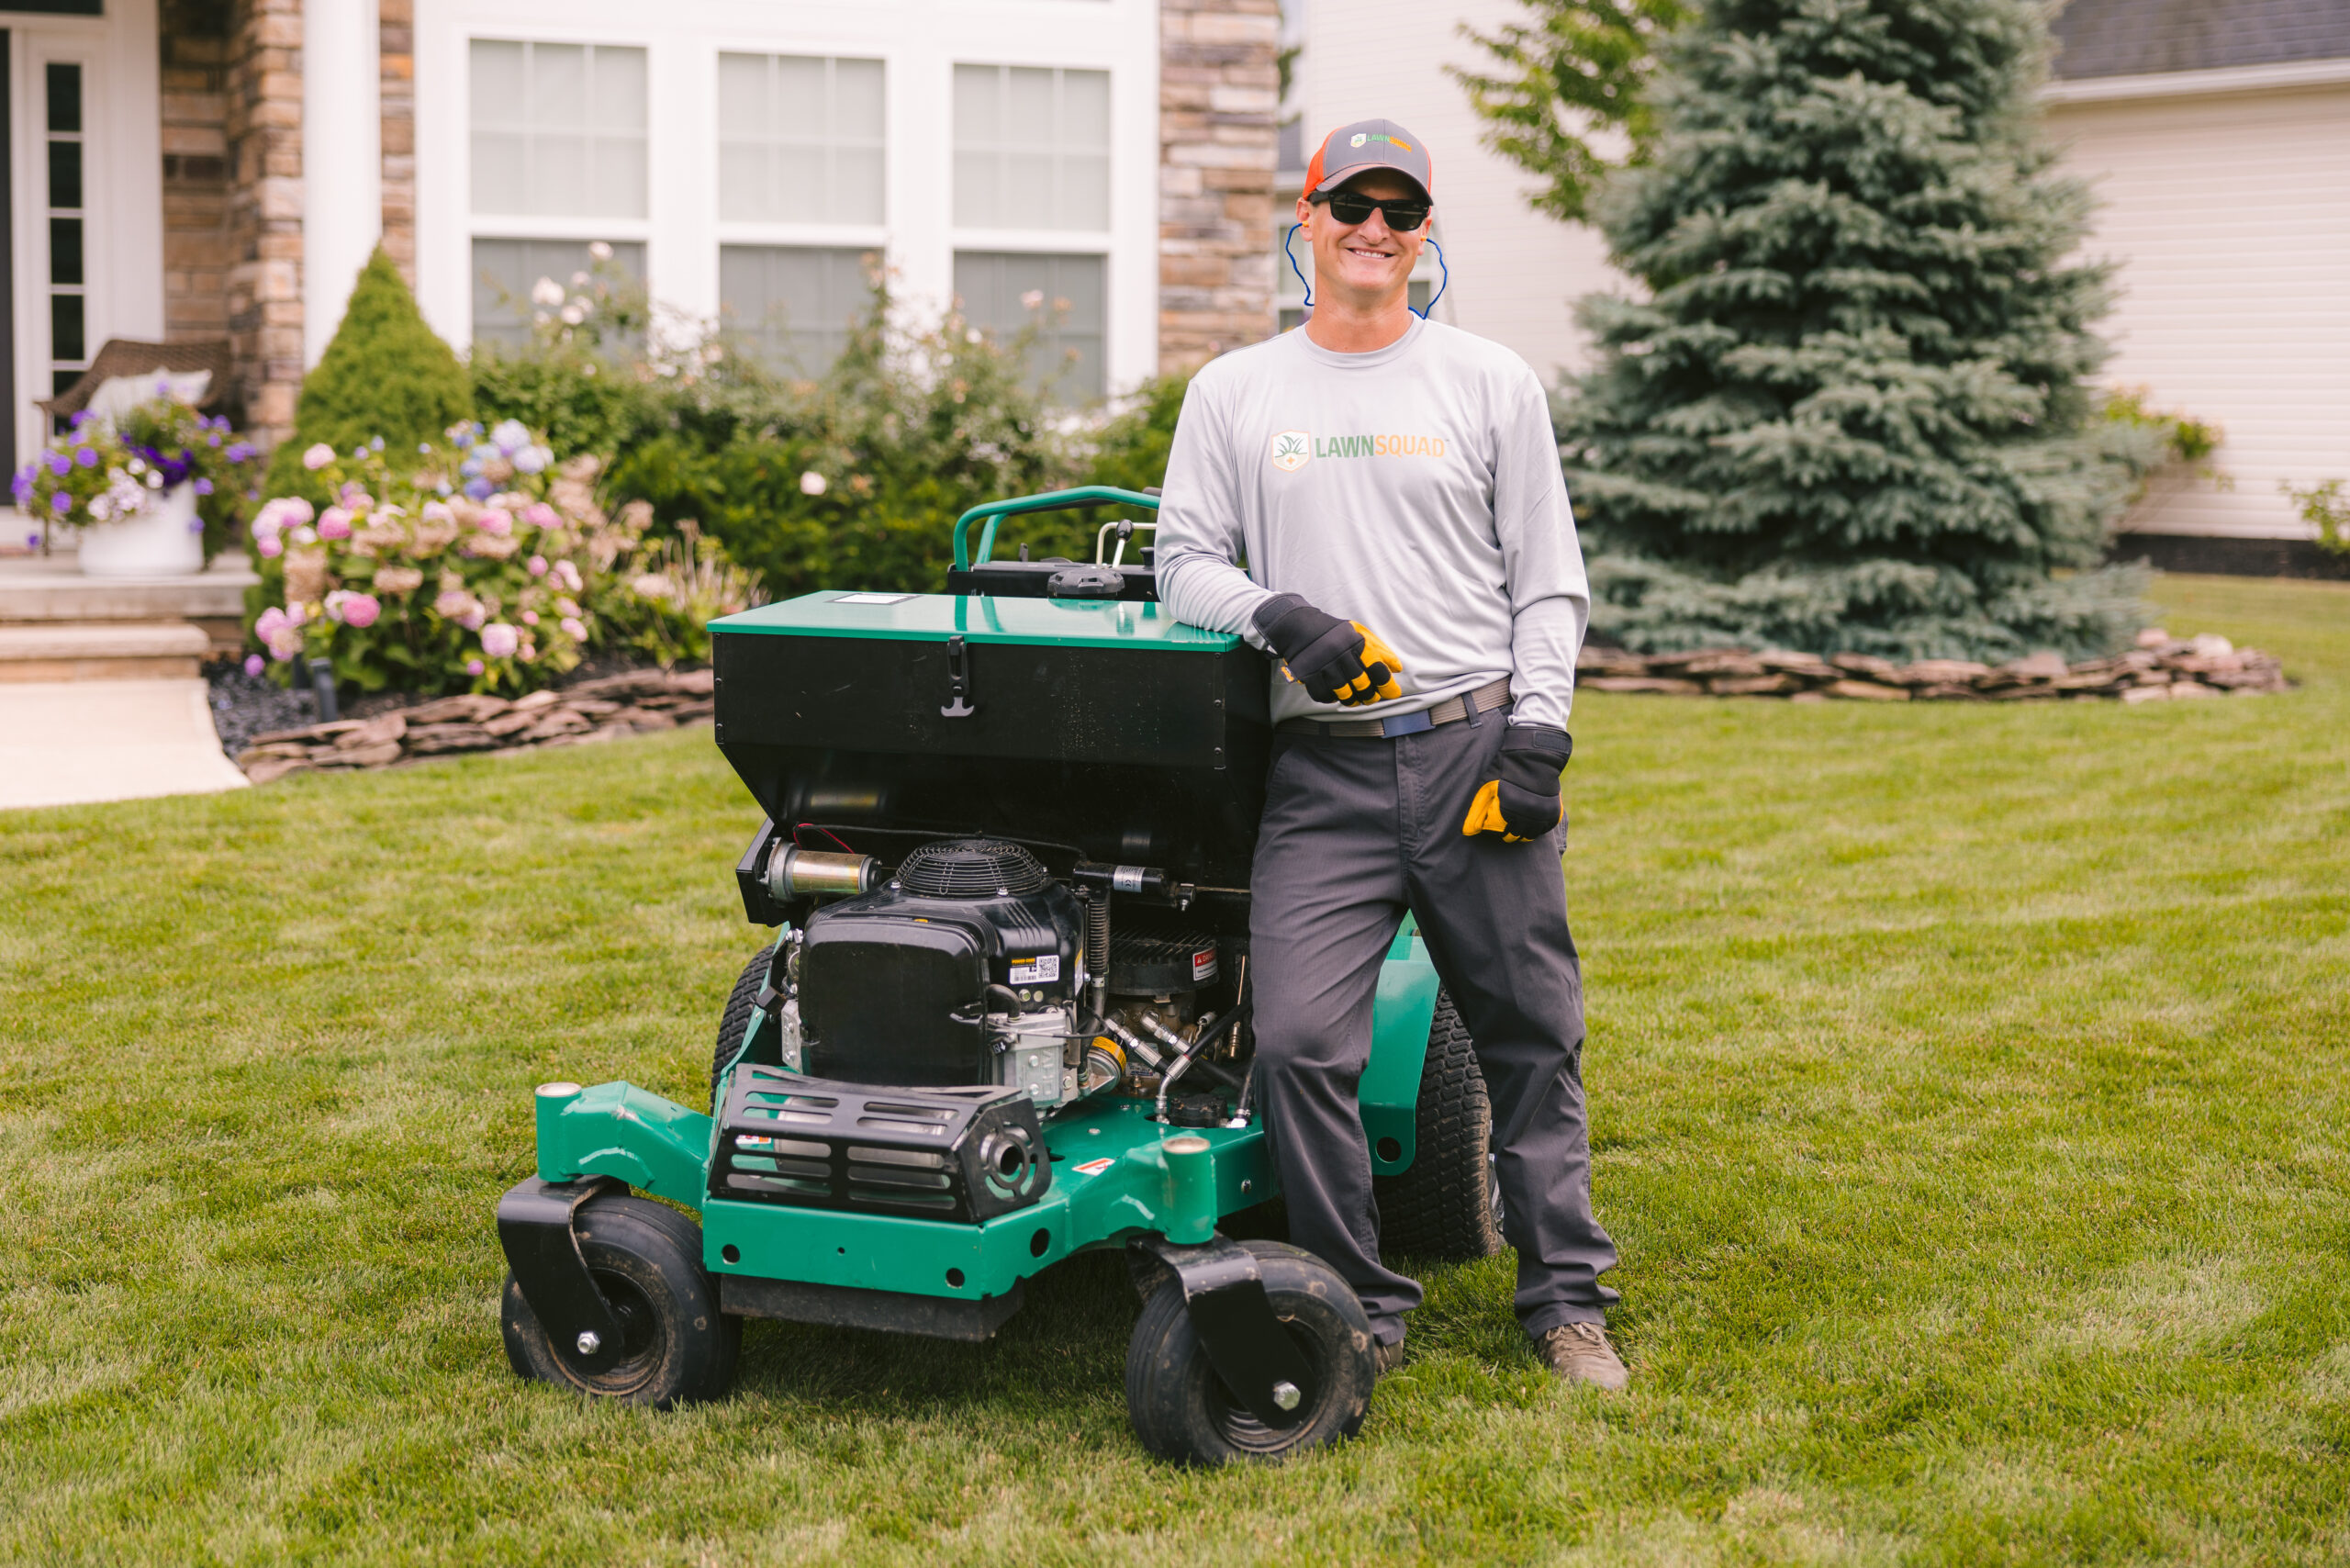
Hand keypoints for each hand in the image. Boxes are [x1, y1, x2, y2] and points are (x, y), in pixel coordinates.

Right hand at [1254, 594, 1404, 706]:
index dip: (1387, 685)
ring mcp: (1324, 664)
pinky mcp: (1308, 673)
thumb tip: (1397, 669)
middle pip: (1362, 686)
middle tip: (1370, 698)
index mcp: (1356, 642)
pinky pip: (1323, 695)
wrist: (1300, 627)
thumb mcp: (1359, 633)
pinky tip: (1333, 695)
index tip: (1392, 693)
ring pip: (1343, 693)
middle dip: (1369, 696)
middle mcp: (1341, 653)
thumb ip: (1379, 650)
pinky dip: (1330, 699)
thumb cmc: (1335, 633)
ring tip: (1353, 699)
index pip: (1378, 669)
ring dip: (1350, 700)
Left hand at [1462, 725, 1572, 841]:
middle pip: (1515, 836)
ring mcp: (1540, 816)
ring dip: (1525, 833)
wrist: (1535, 759)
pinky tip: (1533, 822)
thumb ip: (1478, 809)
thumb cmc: (1508, 770)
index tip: (1498, 827)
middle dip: (1510, 833)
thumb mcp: (1489, 787)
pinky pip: (1545, 829)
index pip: (1501, 832)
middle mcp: (1524, 817)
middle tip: (1509, 829)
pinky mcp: (1553, 813)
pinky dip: (1539, 828)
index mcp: (1507, 811)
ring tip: (1521, 827)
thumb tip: (1468, 831)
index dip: (1498, 830)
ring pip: (1531, 835)